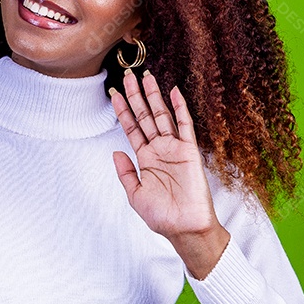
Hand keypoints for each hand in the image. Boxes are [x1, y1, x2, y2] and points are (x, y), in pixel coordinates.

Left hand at [109, 69, 219, 242]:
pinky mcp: (189, 151)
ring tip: (146, 77)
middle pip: (145, 116)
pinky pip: (185, 125)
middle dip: (136, 96)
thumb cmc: (162, 216)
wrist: (185, 228)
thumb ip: (125, 173)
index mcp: (145, 158)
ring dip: (154, 96)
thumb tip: (115, 152)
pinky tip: (173, 92)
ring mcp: (174, 148)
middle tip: (127, 75)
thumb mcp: (135, 194)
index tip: (113, 93)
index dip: (122, 111)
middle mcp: (159, 149)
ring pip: (162, 115)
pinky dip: (180, 108)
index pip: (131, 128)